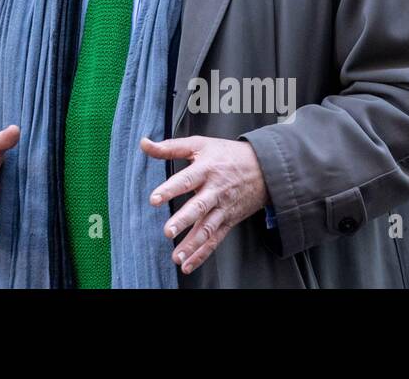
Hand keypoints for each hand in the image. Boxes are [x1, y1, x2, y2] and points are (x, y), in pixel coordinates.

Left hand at [139, 135, 267, 274]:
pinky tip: (187, 264)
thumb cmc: (227, 154)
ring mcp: (223, 208)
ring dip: (192, 244)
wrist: (265, 168)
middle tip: (168, 231)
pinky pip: (215, 240)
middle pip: (199, 207)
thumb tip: (144, 143)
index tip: (154, 199)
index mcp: (206, 169)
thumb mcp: (199, 144)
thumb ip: (170, 147)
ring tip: (177, 256)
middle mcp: (215, 190)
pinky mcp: (228, 221)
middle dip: (183, 220)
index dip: (170, 189)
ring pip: (207, 228)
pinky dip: (202, 254)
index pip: (186, 180)